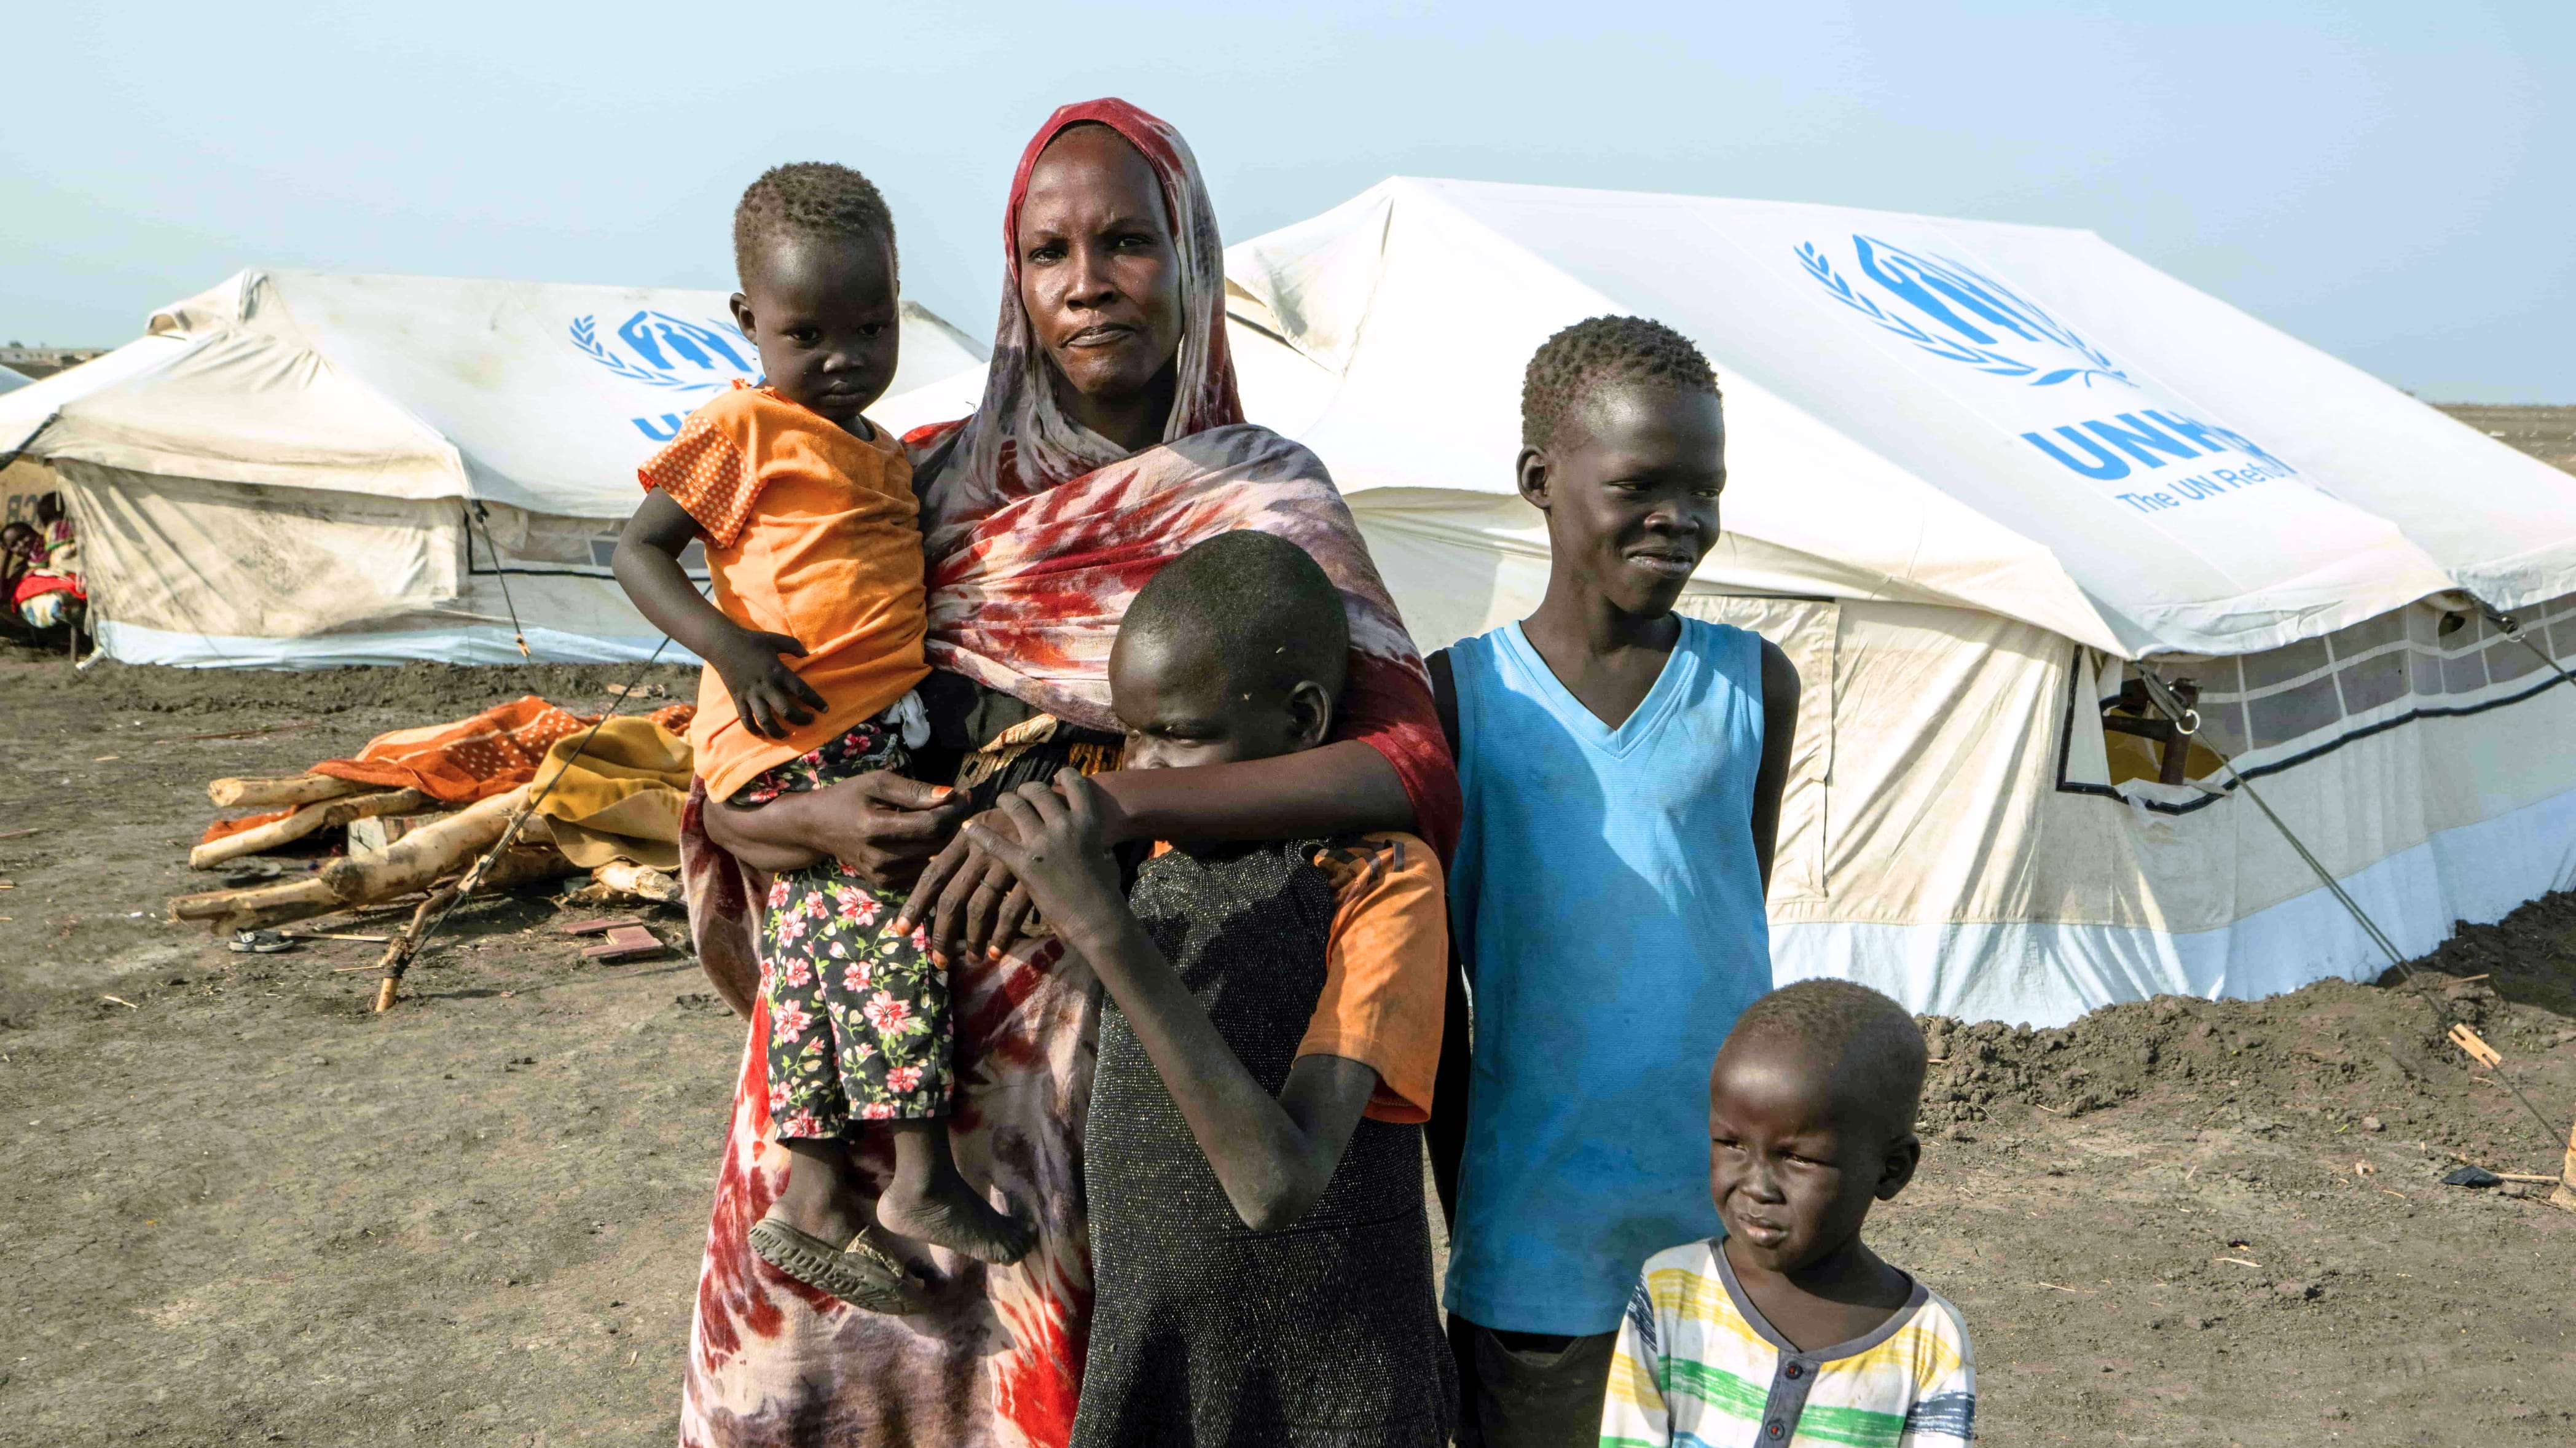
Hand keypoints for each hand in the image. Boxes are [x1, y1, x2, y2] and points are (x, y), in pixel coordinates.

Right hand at [701, 770, 966, 882]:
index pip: (930, 825)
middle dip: (954, 824)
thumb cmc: (849, 797)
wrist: (816, 827)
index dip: (953, 810)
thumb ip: (914, 790)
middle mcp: (879, 857)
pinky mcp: (885, 885)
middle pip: (936, 844)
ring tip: (949, 819)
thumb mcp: (877, 783)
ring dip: (947, 840)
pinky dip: (932, 855)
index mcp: (875, 829)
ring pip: (933, 860)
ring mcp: (881, 875)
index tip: (964, 795)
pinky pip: (922, 871)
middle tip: (961, 806)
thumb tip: (951, 794)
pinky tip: (933, 838)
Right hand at [711, 628, 826, 738]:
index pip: (802, 691)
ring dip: (778, 732)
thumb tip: (808, 654)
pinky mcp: (738, 699)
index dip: (816, 702)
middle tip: (810, 721)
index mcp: (778, 672)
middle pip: (787, 711)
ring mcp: (751, 695)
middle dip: (801, 720)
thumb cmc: (752, 641)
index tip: (825, 710)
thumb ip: (794, 646)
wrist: (723, 644)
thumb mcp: (776, 639)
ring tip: (787, 735)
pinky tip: (762, 734)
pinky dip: (754, 730)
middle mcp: (766, 686)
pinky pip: (746, 720)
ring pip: (766, 721)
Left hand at [899, 804, 1038, 964]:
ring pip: (979, 908)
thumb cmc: (1015, 822)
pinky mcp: (1031, 874)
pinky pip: (1011, 911)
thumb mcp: (984, 829)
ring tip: (970, 959)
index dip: (915, 905)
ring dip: (972, 939)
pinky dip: (1002, 936)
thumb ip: (960, 853)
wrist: (1059, 808)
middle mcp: (982, 848)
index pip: (933, 875)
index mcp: (965, 837)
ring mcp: (1007, 861)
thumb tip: (931, 877)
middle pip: (952, 897)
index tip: (901, 930)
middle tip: (938, 961)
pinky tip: (995, 952)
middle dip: (941, 933)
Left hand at [956, 772, 1129, 956]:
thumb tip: (1098, 845)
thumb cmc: (1107, 894)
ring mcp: (1042, 843)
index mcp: (1088, 821)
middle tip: (1021, 793)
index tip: (1055, 777)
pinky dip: (979, 833)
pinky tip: (970, 827)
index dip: (1064, 775)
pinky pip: (994, 841)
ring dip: (1006, 801)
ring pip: (1016, 807)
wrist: (1098, 919)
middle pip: (1039, 791)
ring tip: (1001, 802)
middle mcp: (1064, 825)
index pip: (1075, 783)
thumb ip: (1097, 845)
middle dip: (1027, 789)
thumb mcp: (1107, 858)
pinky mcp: (1024, 864)